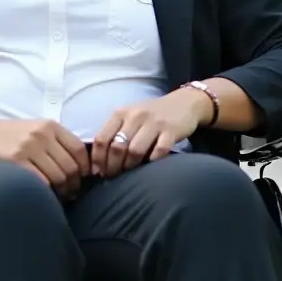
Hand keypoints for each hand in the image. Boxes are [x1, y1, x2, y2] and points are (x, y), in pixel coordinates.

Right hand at [0, 117, 90, 198]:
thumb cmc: (13, 135)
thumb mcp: (38, 130)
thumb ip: (58, 143)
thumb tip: (84, 168)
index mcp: (50, 126)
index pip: (78, 150)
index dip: (85, 168)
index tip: (83, 179)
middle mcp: (41, 135)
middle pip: (70, 166)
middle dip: (74, 184)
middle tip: (71, 193)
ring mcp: (28, 147)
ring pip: (57, 176)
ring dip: (62, 191)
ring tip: (60, 196)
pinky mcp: (15, 161)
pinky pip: (40, 182)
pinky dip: (46, 192)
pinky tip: (45, 195)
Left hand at [91, 89, 212, 177]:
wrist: (183, 103)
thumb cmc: (151, 115)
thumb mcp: (130, 117)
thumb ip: (114, 133)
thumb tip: (98, 163)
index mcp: (121, 113)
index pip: (102, 138)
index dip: (97, 159)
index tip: (98, 172)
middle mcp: (136, 116)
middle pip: (117, 147)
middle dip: (112, 167)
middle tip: (113, 177)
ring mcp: (155, 123)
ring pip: (135, 151)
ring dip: (130, 167)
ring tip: (129, 174)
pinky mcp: (172, 130)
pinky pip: (158, 152)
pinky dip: (152, 162)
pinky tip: (149, 166)